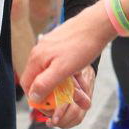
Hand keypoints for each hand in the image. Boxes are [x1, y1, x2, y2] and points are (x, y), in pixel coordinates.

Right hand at [22, 2, 114, 116]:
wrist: (101, 22)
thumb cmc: (83, 45)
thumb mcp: (63, 69)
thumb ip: (45, 84)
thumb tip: (32, 97)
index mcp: (37, 58)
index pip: (27, 84)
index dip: (36, 97)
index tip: (49, 106)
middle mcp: (42, 51)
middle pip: (43, 78)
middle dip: (57, 91)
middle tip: (71, 99)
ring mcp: (53, 46)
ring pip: (56, 71)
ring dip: (68, 84)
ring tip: (83, 94)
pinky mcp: (64, 42)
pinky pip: (64, 63)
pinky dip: (72, 73)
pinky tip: (82, 78)